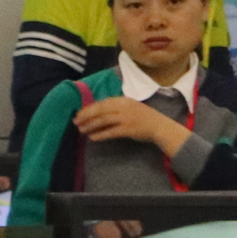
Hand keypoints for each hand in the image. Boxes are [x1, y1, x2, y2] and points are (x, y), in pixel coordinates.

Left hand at [73, 95, 188, 157]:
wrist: (160, 126)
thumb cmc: (144, 118)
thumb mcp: (131, 107)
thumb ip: (117, 107)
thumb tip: (98, 111)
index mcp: (124, 100)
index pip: (102, 102)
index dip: (89, 108)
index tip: (80, 113)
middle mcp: (124, 107)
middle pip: (100, 110)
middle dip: (86, 116)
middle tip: (76, 122)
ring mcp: (126, 118)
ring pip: (103, 120)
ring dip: (91, 126)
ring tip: (82, 130)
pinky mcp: (128, 129)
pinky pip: (110, 132)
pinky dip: (100, 135)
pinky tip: (93, 138)